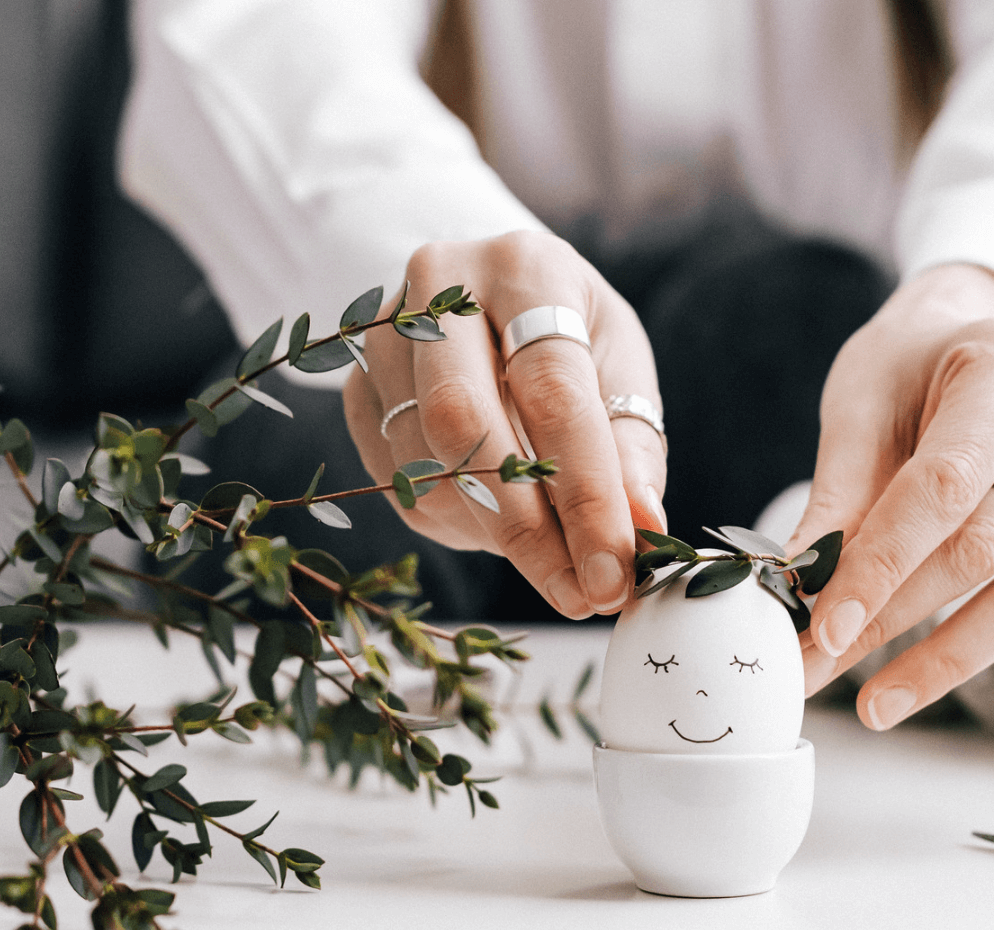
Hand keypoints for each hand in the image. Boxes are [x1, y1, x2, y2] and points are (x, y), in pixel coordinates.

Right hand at [343, 231, 667, 617]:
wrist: (491, 297)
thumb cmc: (570, 335)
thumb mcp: (619, 367)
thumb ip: (631, 447)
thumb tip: (639, 527)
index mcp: (524, 269)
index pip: (551, 392)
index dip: (585, 494)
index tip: (615, 572)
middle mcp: (439, 289)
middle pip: (464, 427)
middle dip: (529, 531)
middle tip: (581, 596)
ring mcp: (381, 339)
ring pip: (428, 469)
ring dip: (498, 535)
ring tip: (554, 547)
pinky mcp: (354, 390)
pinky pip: (401, 488)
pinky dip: (461, 523)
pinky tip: (499, 513)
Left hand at [788, 264, 993, 728]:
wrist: (976, 333)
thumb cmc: (912, 367)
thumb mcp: (860, 403)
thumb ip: (836, 495)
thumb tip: (795, 586)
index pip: (942, 488)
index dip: (879, 565)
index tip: (824, 627)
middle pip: (985, 545)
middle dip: (894, 617)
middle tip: (821, 666)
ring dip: (954, 656)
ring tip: (877, 699)